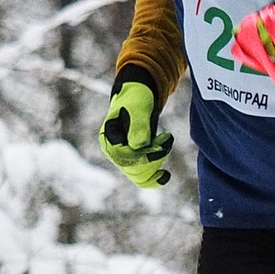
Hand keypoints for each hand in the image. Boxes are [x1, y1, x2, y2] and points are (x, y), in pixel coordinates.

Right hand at [99, 75, 172, 189]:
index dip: (144, 155)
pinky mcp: (135, 160)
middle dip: (154, 157)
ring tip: (166, 142)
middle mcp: (114, 151)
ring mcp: (124, 157)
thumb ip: (138, 125)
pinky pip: (143, 178)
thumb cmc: (137, 97)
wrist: (141, 95)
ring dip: (157, 162)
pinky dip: (155, 178)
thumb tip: (139, 147)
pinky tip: (165, 175)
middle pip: (132, 169)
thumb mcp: (139, 107)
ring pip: (139, 175)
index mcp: (108, 138)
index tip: (160, 142)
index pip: (124, 158)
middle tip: (166, 137)